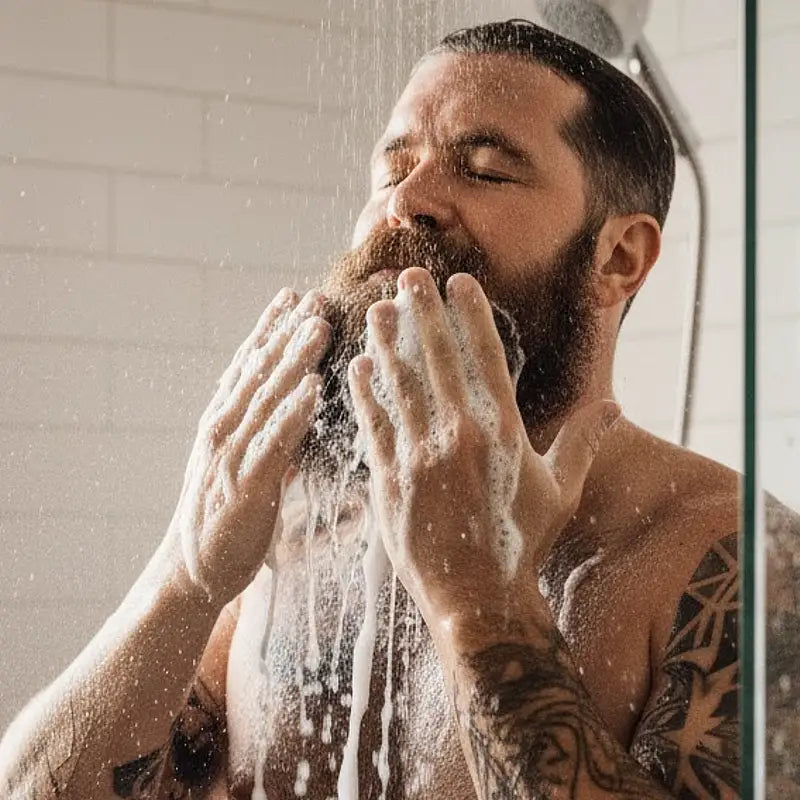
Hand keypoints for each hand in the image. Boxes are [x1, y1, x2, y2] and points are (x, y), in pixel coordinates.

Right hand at [167, 288, 329, 604]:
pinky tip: (314, 388)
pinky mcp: (246, 484)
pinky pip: (275, 442)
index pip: (247, 365)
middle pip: (258, 371)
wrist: (190, 571)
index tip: (291, 295)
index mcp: (221, 422)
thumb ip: (268, 436)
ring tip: (320, 325)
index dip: (268, 328)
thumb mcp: (241, 466)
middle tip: (316, 296)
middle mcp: (222, 429)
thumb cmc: (221, 518)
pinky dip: (295, 412)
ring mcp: (231, 454)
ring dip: (295, 359)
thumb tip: (297, 413)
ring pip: (267, 397)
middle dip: (287, 331)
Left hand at [347, 268, 618, 640]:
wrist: (475, 598)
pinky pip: (372, 425)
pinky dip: (363, 393)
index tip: (459, 282)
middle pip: (436, 359)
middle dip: (422, 312)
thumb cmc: (523, 544)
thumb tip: (613, 406)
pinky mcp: (388, 480)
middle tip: (408, 276)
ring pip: (398, 385)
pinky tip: (356, 366)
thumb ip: (582, 442)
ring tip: (374, 308)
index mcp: (502, 431)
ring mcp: (418, 456)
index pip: (485, 356)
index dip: (470, 314)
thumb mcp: (561, 492)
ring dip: (385, 343)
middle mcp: (458, 435)